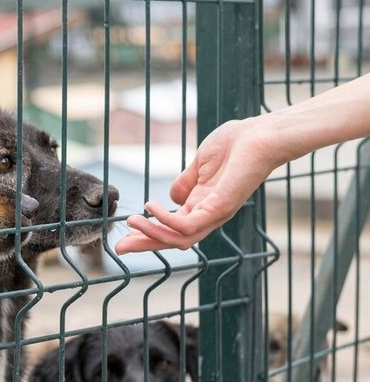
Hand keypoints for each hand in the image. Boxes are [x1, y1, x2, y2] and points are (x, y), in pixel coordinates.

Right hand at [114, 118, 278, 252]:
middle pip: (172, 240)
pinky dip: (166, 220)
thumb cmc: (236, 143)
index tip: (126, 233)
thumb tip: (170, 197)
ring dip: (151, 234)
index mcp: (202, 205)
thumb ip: (185, 182)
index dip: (148, 232)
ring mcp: (215, 214)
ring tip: (132, 222)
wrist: (262, 134)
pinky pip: (187, 225)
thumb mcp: (200, 164)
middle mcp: (208, 215)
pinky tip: (151, 207)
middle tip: (119, 247)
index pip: (172, 228)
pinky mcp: (220, 208)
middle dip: (145, 244)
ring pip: (178, 239)